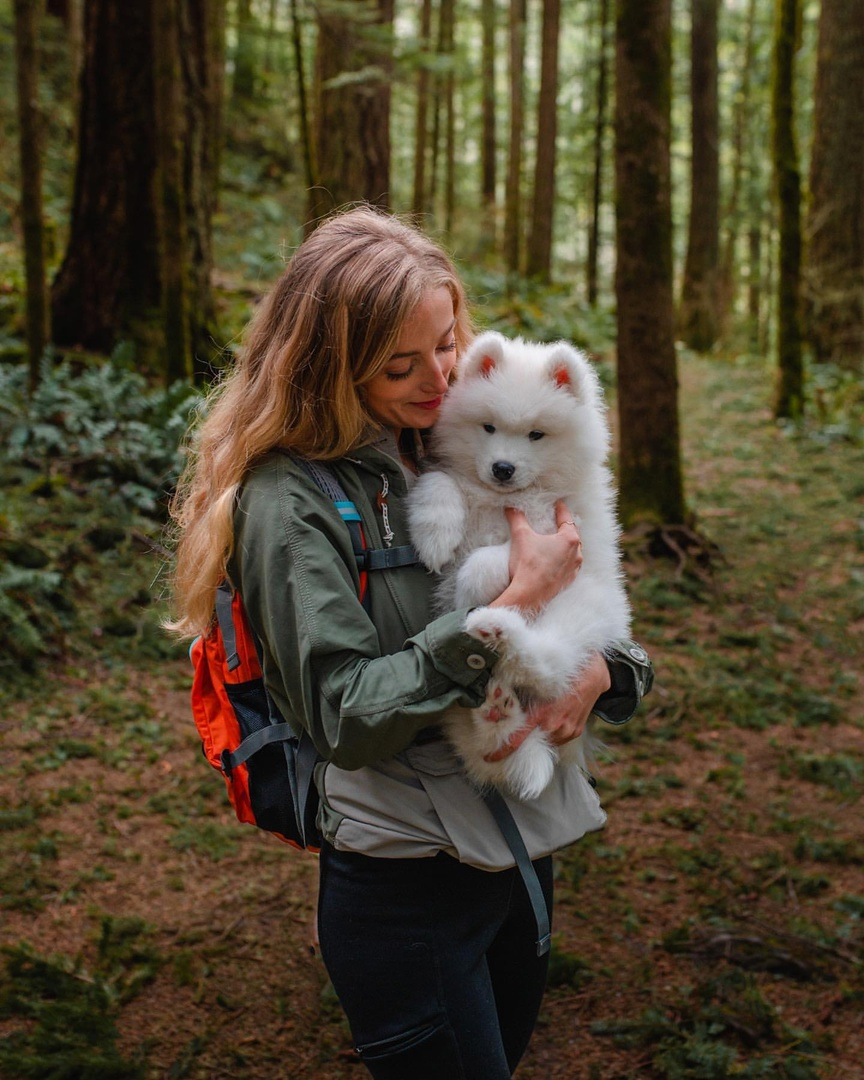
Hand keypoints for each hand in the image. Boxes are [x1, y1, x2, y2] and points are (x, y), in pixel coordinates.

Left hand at [483, 654, 610, 761]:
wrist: (593, 672)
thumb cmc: (561, 673)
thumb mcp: (536, 683)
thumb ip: (516, 698)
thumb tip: (495, 710)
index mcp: (543, 715)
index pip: (518, 739)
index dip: (501, 750)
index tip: (488, 757)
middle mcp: (555, 727)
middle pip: (530, 741)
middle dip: (521, 738)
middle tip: (511, 731)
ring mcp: (567, 731)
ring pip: (544, 740)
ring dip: (537, 734)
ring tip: (537, 718)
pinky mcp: (575, 732)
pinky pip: (557, 738)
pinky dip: (550, 731)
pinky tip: (550, 717)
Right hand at [488, 500, 582, 612]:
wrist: (528, 595)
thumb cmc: (528, 565)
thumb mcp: (521, 536)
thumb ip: (517, 519)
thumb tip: (511, 508)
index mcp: (569, 539)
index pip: (566, 518)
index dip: (560, 509)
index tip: (557, 504)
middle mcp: (576, 553)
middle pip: (572, 534)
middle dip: (564, 527)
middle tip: (556, 520)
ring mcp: (574, 569)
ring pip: (573, 551)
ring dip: (565, 545)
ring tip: (555, 541)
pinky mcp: (568, 581)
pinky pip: (569, 565)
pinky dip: (563, 559)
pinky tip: (554, 560)